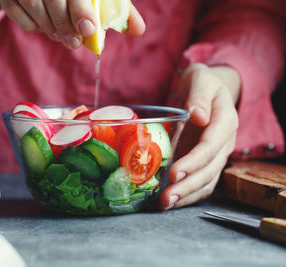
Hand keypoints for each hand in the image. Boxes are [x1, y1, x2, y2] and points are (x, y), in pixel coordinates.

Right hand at [0, 0, 144, 48]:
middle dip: (64, 23)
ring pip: (32, 2)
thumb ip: (118, 9)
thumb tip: (138, 31)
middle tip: (75, 43)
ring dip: (49, 27)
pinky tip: (43, 28)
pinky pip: (13, 9)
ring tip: (63, 39)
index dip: (81, 7)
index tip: (89, 28)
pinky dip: (29, 23)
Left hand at [159, 63, 240, 209]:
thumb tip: (199, 115)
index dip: (194, 161)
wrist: (207, 90)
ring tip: (164, 204)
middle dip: (188, 185)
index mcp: (225, 121)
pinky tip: (169, 201)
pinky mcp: (205, 161)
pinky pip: (201, 182)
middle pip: (210, 169)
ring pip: (207, 180)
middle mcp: (224, 141)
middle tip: (166, 197)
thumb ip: (199, 94)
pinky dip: (187, 194)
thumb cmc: (201, 82)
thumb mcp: (200, 78)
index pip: (211, 145)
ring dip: (187, 195)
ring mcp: (216, 154)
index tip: (175, 173)